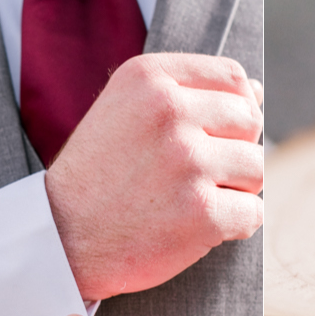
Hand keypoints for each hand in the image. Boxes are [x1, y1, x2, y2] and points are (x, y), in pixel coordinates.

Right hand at [44, 54, 262, 299]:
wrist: (57, 238)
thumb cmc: (100, 172)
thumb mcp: (127, 107)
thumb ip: (188, 90)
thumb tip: (257, 92)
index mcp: (151, 77)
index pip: (234, 78)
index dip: (235, 109)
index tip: (210, 134)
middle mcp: (171, 111)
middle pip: (251, 120)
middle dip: (235, 149)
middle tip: (196, 175)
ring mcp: (187, 161)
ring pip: (256, 166)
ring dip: (236, 189)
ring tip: (194, 199)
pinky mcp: (199, 212)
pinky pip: (252, 212)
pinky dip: (233, 225)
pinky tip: (198, 227)